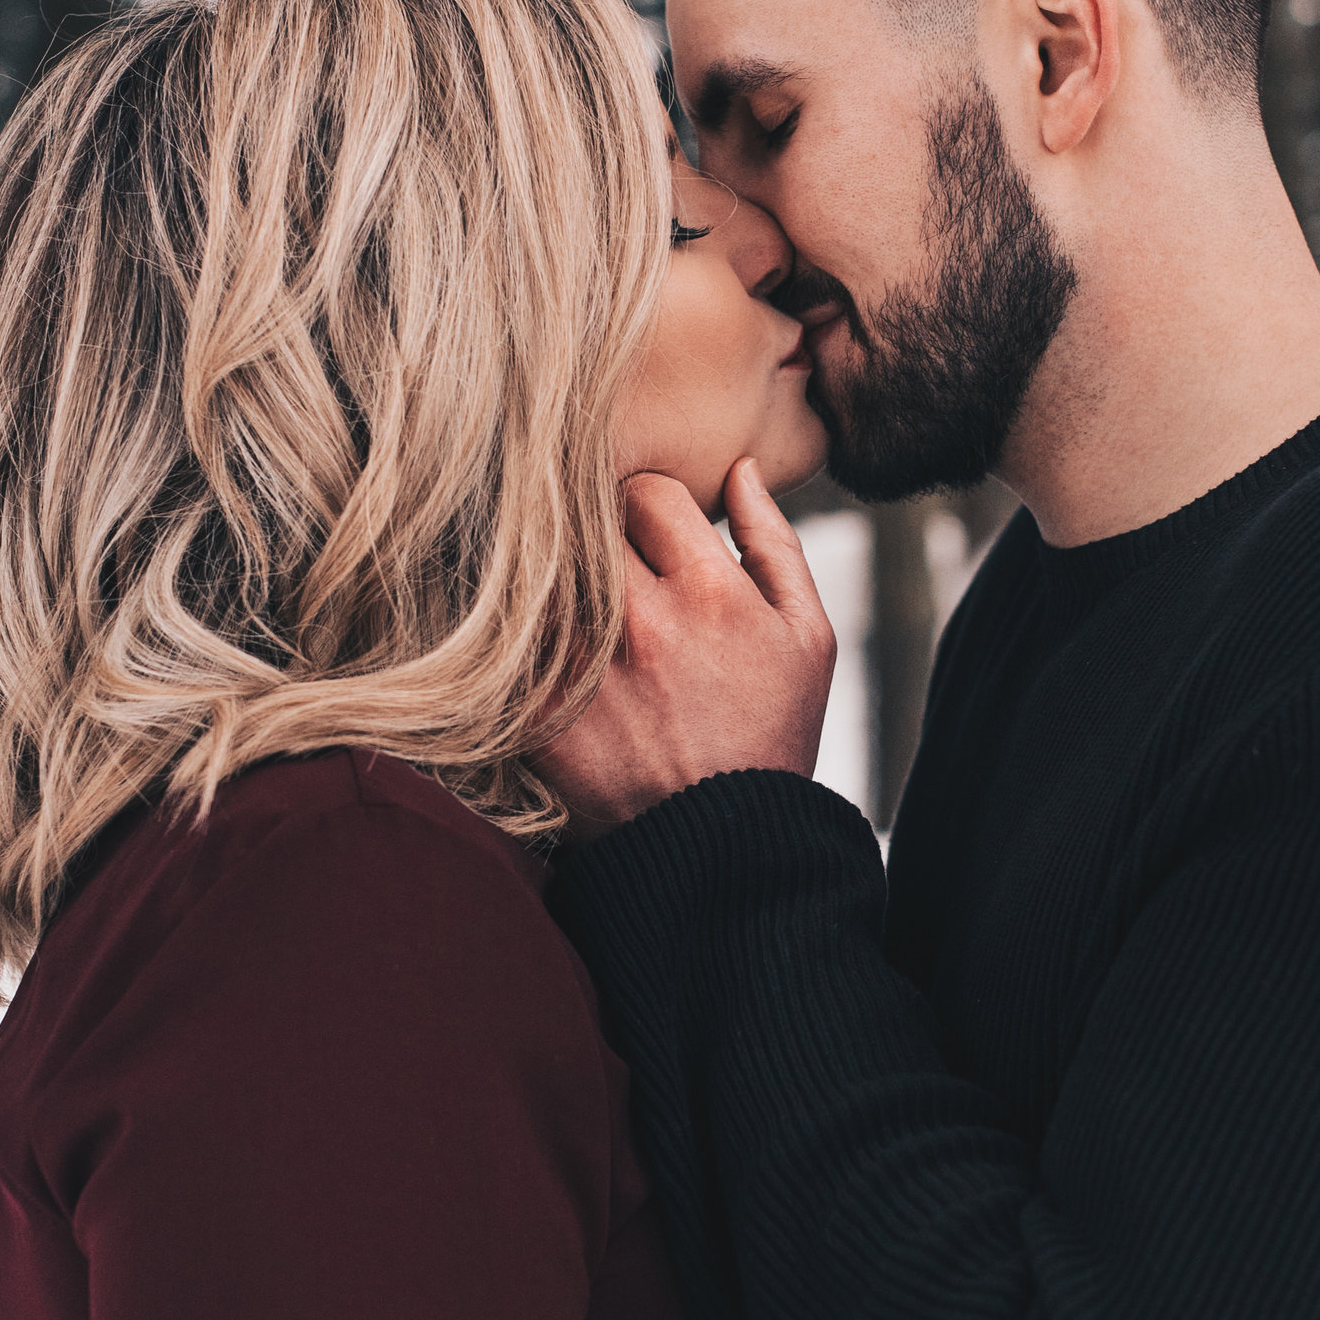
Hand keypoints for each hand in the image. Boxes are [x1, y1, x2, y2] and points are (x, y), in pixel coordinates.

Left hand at [538, 461, 836, 841]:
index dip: (652, 507)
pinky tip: (545, 649)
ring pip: (543, 574)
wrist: (720, 849)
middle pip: (586, 523)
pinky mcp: (536, 712)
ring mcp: (582, 667)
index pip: (648, 491)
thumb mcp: (808, 638)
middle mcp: (640, 621)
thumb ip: (775, 544)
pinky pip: (511, 639)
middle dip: (599, 535)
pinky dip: (522, 635)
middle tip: (612, 565)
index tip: (654, 537)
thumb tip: (740, 470)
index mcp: (709, 592)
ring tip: (580, 606)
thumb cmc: (771, 738)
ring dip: (557, 580)